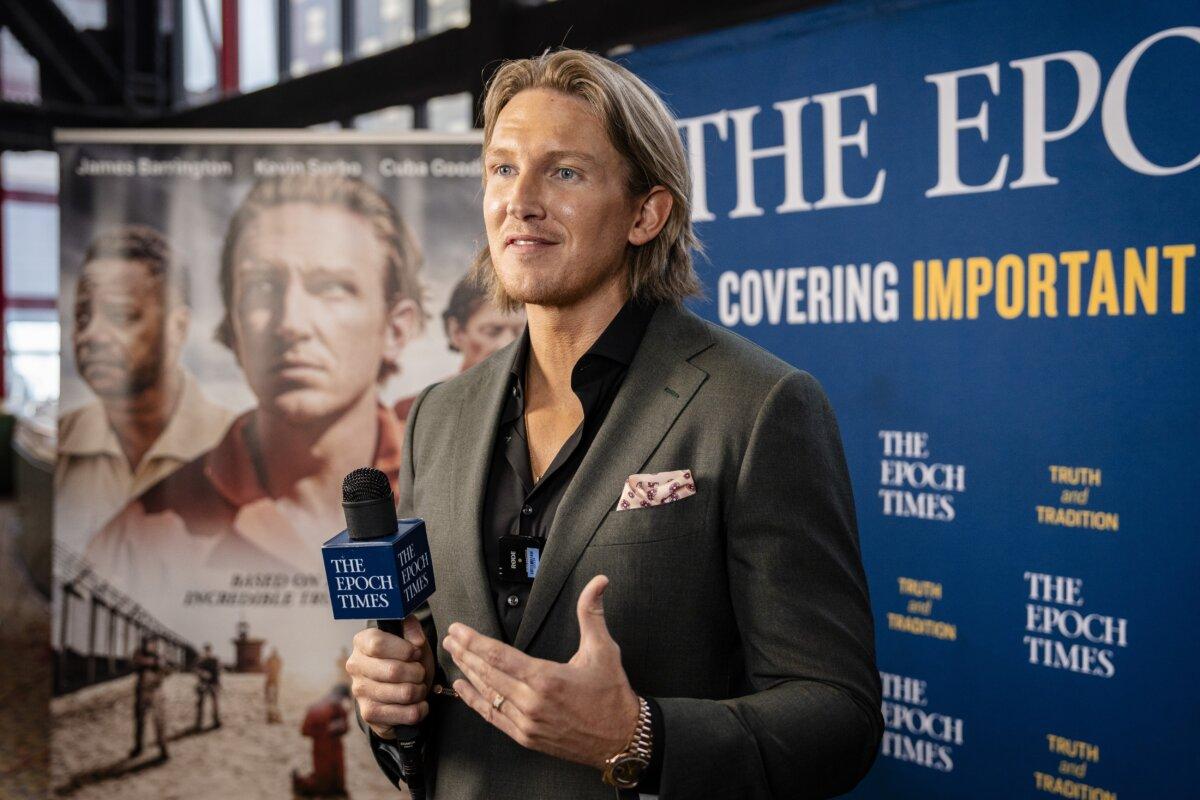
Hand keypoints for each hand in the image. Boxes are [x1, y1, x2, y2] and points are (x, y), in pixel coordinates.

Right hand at [347, 614, 434, 738]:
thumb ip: (413, 630)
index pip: (378, 644)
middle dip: (417, 672)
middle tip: (420, 673)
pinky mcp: (369, 714)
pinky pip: (406, 714)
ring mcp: (359, 692)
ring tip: (419, 687)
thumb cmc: (405, 660)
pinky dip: (420, 709)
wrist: (399, 688)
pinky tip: (418, 704)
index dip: (404, 650)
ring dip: (420, 691)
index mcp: (362, 642)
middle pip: (393, 671)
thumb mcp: (412, 640)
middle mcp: (355, 666)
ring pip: (404, 693)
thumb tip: (416, 640)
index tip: (415, 653)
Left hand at [443, 575, 639, 769]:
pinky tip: (462, 689)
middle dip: (465, 653)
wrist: (621, 739)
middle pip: (487, 673)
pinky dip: (475, 702)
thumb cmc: (612, 695)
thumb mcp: (604, 649)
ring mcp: (526, 723)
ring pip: (487, 694)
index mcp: (546, 679)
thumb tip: (599, 582)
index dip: (474, 641)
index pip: (499, 656)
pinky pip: (493, 717)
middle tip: (449, 638)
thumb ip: (592, 613)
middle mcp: (531, 702)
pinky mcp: (526, 737)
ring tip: (453, 656)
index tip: (458, 629)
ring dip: (467, 673)